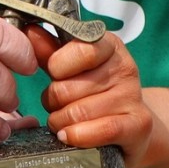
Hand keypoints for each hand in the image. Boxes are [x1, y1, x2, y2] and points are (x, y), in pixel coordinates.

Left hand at [25, 28, 152, 167]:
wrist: (131, 127)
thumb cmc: (94, 93)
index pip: (78, 50)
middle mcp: (125, 67)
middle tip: (57, 105)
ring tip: (62, 122)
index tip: (54, 75)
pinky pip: (102, 130)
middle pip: (68, 87)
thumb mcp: (71, 68)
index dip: (57, 67)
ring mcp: (133, 96)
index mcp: (109, 45)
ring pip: (78, 112)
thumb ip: (49, 52)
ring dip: (60, 122)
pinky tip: (69, 136)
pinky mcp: (138, 125)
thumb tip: (29, 30)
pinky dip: (78, 136)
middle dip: (53, 101)